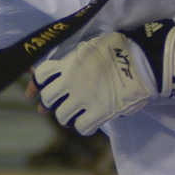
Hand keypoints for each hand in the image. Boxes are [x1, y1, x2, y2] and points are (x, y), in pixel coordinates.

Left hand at [32, 32, 152, 135]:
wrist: (141, 59)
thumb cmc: (119, 49)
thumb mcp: (90, 48)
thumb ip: (75, 59)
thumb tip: (64, 69)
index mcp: (68, 63)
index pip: (41, 76)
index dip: (35, 86)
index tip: (32, 94)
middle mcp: (71, 81)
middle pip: (48, 99)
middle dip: (49, 104)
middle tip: (55, 107)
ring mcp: (84, 98)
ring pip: (62, 116)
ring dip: (67, 117)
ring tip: (75, 115)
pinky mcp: (99, 112)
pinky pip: (82, 127)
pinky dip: (84, 127)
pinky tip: (89, 123)